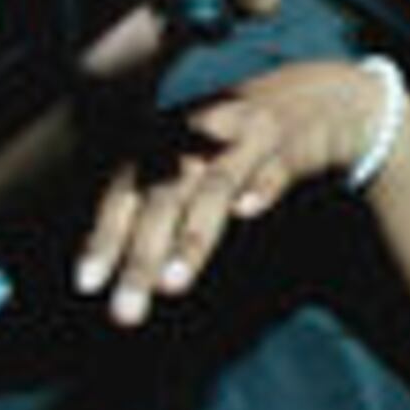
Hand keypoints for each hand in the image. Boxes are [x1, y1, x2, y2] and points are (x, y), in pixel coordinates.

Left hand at [71, 58, 392, 325]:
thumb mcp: (192, 162)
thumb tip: (101, 256)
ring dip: (191, 237)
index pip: (125, 191)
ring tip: (172, 285)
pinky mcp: (294, 141)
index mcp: (168, 139)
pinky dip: (262, 185)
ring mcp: (248, 136)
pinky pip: (277, 166)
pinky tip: (248, 211)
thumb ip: (152, 203)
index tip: (87, 285)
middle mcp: (201, 134)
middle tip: (126, 313)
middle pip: (163, 198)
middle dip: (142, 257)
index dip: (104, 236)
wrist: (323, 96)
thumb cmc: (241, 141)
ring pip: (213, 187)